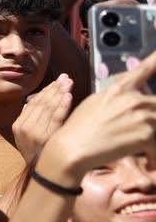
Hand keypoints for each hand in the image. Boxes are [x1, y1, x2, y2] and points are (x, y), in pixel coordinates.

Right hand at [12, 74, 72, 162]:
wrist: (44, 177)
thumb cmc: (41, 154)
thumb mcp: (30, 137)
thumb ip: (34, 118)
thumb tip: (40, 99)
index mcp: (19, 125)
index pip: (33, 103)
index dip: (46, 90)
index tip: (58, 81)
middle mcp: (25, 127)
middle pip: (41, 103)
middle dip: (54, 88)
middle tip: (65, 78)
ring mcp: (35, 133)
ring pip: (48, 108)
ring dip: (59, 93)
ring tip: (68, 83)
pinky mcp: (47, 138)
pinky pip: (56, 119)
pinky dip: (62, 106)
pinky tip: (68, 96)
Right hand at [40, 50, 155, 181]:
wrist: (73, 148)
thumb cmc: (79, 127)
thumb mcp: (95, 102)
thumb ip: (116, 95)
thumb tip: (132, 93)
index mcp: (119, 88)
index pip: (145, 69)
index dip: (155, 60)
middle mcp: (134, 99)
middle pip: (155, 104)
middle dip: (151, 118)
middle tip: (138, 130)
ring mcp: (142, 116)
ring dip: (151, 138)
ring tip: (140, 148)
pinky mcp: (146, 135)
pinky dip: (153, 155)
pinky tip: (146, 161)